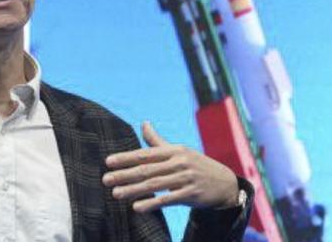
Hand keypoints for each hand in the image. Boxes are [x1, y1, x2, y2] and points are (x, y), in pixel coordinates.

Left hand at [102, 121, 238, 212]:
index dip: (126, 158)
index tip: (108, 162)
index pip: (146, 154)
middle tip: (105, 179)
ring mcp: (186, 178)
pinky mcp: (192, 194)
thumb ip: (158, 141)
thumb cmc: (196, 165)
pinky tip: (137, 207)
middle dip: (124, 174)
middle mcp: (180, 162)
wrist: (225, 183)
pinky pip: (168, 200)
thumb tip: (144, 123)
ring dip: (133, 190)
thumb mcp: (179, 151)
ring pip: (155, 185)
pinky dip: (152, 203)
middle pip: (147, 169)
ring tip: (115, 194)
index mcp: (175, 150)